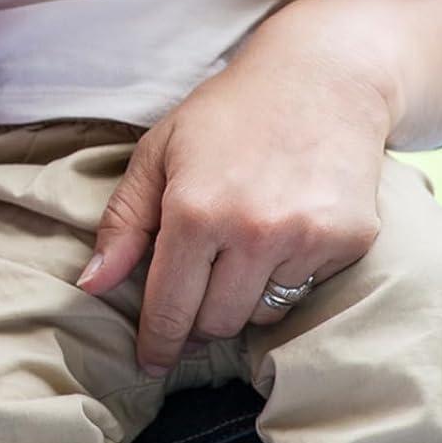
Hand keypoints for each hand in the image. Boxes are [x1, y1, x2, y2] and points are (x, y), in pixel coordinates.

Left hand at [79, 39, 387, 374]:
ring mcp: (305, 240)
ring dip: (242, 296)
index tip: (149, 361)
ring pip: (261, 314)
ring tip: (239, 245)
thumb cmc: (225, 115)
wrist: (319, 81)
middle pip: (216, 323)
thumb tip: (92, 286)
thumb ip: (122, 223)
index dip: (157, 341)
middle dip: (196, 319)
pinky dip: (286, 275)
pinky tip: (281, 229)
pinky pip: (305, 292)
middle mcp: (252, 231)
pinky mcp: (349, 243)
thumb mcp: (158, 153)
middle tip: (192, 294)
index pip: (170, 306)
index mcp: (194, 210)